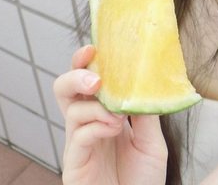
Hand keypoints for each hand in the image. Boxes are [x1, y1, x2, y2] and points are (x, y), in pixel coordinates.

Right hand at [54, 45, 167, 184]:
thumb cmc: (142, 180)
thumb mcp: (152, 140)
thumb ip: (145, 112)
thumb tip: (145, 81)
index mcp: (103, 113)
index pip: (88, 79)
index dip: (86, 61)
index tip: (95, 46)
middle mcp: (86, 123)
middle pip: (65, 87)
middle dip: (76, 73)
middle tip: (96, 76)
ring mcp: (78, 142)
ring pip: (70, 108)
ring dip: (95, 104)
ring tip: (116, 114)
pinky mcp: (74, 162)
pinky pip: (78, 134)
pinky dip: (97, 125)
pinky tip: (114, 128)